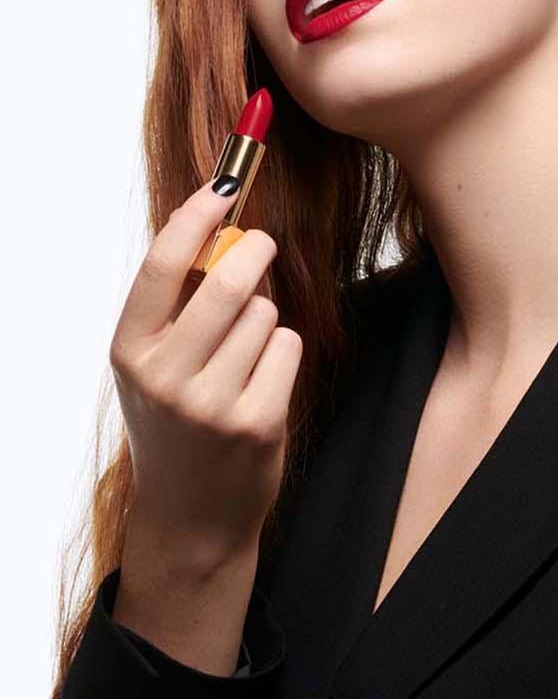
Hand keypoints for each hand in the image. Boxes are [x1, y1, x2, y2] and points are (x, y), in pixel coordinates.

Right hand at [109, 178, 302, 568]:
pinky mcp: (256, 422)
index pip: (162, 267)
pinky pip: (286, 348)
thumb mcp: (154, 366)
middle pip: (225, 282)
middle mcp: (164, 377)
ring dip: (265, 318)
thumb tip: (220, 226)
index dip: (196, 216)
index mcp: (130, 351)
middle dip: (253, 252)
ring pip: (263, 314)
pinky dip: (282, 352)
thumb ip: (177, 306)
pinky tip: (263, 380)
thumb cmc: (177, 423)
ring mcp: (210, 403)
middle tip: (263, 244)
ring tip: (246, 353)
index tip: (223, 184)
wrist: (192, 514)